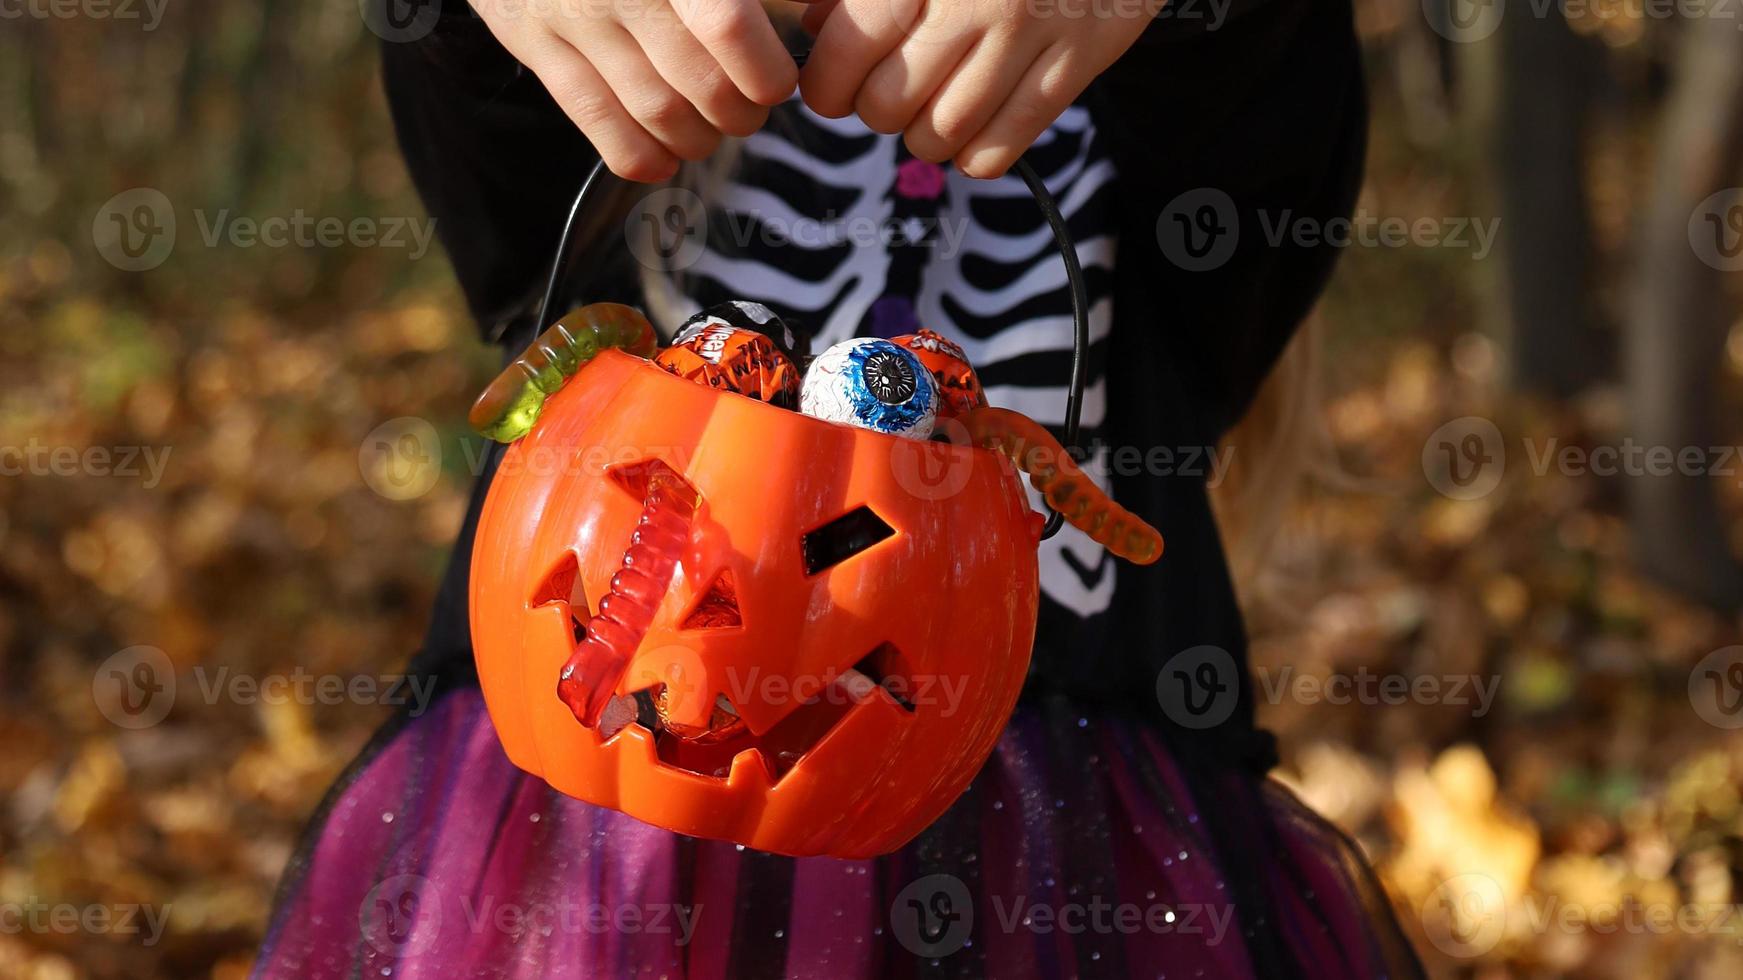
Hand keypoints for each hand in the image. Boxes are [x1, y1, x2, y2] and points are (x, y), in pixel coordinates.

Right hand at [471, 0, 799, 180]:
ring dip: (697, 139)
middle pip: (699, 84)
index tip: (776, 79)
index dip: (764, 71)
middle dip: (740, 114)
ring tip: (710, 129)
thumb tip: (822, 13)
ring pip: (655, 112)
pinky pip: (593, 120)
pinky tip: (664, 156)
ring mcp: (568, 15)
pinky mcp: (529, 40)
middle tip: (748, 109)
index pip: (727, 28)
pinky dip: (638, 153)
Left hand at [797, 0, 1156, 176]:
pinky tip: (971, 125)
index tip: (829, 85)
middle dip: (873, 109)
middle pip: (889, 103)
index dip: (826, 83)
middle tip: (885, 90)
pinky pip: (1001, 149)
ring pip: (943, 133)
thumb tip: (814, 30)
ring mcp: (1033, 31)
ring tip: (928, 106)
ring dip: (921, 135)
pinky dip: (971, 154)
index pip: (850, 49)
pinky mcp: (1079, 61)